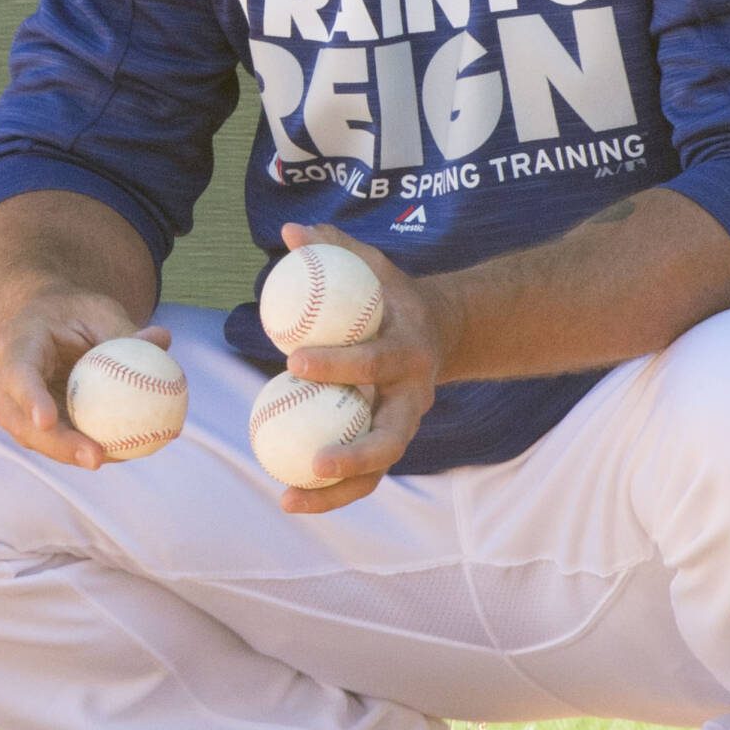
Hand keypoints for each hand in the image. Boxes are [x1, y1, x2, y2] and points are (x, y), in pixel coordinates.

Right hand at [0, 289, 174, 471]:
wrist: (44, 322)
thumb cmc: (73, 313)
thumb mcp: (98, 311)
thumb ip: (125, 330)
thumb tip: (162, 340)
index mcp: (18, 342)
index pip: (17, 374)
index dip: (29, 399)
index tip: (46, 421)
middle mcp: (5, 379)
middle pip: (20, 419)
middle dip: (56, 443)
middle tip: (96, 456)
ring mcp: (13, 405)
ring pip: (34, 438)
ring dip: (69, 453)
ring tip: (109, 459)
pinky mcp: (29, 422)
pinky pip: (52, 441)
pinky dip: (79, 449)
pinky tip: (118, 454)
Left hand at [270, 222, 457, 512]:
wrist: (440, 331)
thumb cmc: (391, 295)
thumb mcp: (372, 266)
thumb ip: (335, 247)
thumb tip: (290, 231)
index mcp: (410, 351)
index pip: (374, 360)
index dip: (338, 363)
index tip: (292, 359)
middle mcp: (414, 396)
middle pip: (392, 436)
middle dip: (355, 453)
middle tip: (311, 462)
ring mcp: (405, 425)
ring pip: (379, 469)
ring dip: (338, 492)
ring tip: (289, 498)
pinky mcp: (390, 444)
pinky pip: (364, 477)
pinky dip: (331, 494)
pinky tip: (289, 498)